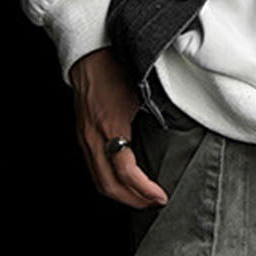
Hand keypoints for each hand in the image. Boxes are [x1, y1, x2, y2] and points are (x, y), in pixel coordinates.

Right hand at [70, 47, 167, 206]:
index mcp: (110, 127)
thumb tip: (172, 135)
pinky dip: (110, 182)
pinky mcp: (82, 137)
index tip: (160, 196)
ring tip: (141, 197)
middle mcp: (93, 138)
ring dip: (121, 195)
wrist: (89, 54)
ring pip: (99, 182)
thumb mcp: (142, 92)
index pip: (127, 173)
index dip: (144, 190)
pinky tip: (124, 182)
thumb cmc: (116, 68)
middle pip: (110, 186)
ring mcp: (85, 139)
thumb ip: (155, 115)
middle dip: (134, 200)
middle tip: (154, 201)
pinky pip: (94, 170)